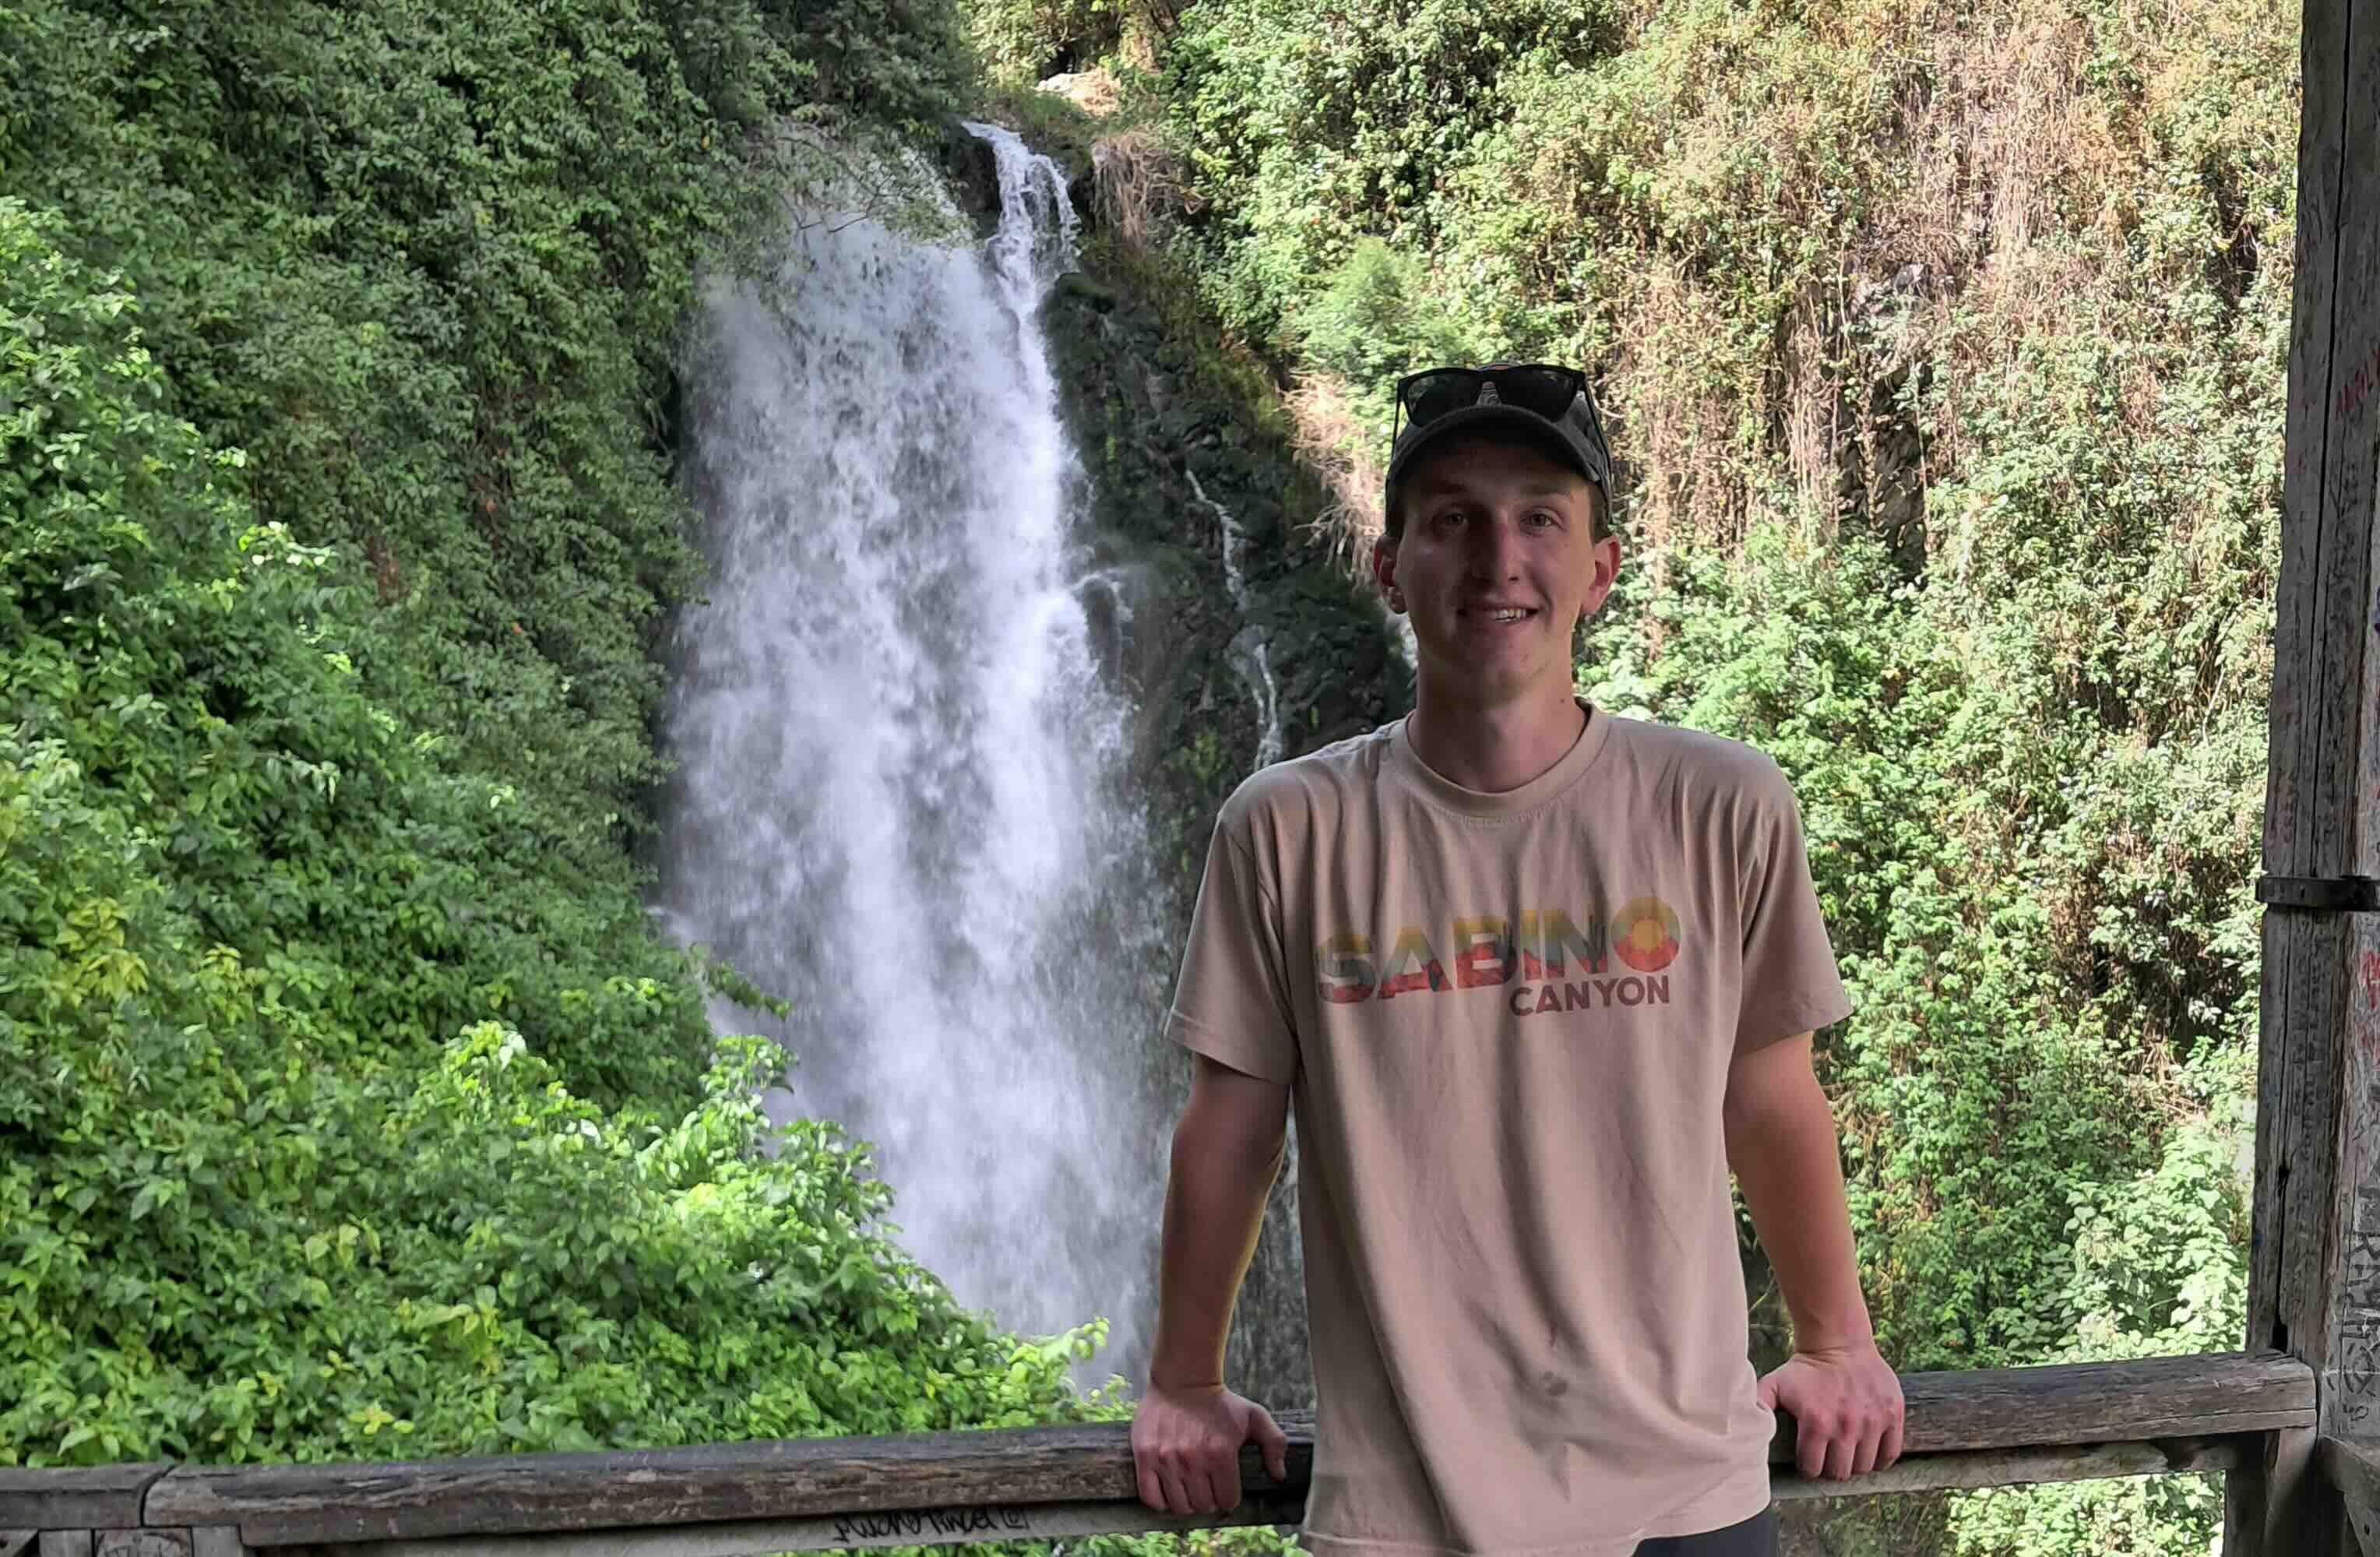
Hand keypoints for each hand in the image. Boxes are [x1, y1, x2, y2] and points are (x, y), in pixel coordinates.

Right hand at [1130, 1380, 1289, 1515]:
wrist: (1182, 1379)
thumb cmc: (1220, 1402)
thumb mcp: (1255, 1416)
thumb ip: (1274, 1444)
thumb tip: (1280, 1475)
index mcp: (1221, 1452)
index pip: (1227, 1500)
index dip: (1229, 1497)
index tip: (1225, 1489)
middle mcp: (1193, 1459)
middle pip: (1203, 1505)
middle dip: (1208, 1500)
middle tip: (1207, 1487)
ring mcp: (1166, 1458)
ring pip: (1179, 1505)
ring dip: (1187, 1502)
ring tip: (1189, 1489)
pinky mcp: (1145, 1455)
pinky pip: (1150, 1497)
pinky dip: (1161, 1502)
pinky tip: (1168, 1493)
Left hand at [1758, 1341, 1904, 1480]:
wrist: (1838, 1342)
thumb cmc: (1804, 1368)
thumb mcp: (1774, 1384)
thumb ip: (1759, 1407)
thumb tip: (1746, 1432)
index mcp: (1816, 1423)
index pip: (1812, 1470)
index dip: (1808, 1467)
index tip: (1808, 1459)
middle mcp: (1846, 1426)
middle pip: (1839, 1472)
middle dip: (1830, 1468)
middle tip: (1827, 1456)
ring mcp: (1872, 1421)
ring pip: (1864, 1466)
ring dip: (1854, 1463)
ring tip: (1846, 1451)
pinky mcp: (1892, 1414)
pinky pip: (1890, 1454)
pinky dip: (1880, 1458)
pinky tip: (1867, 1448)